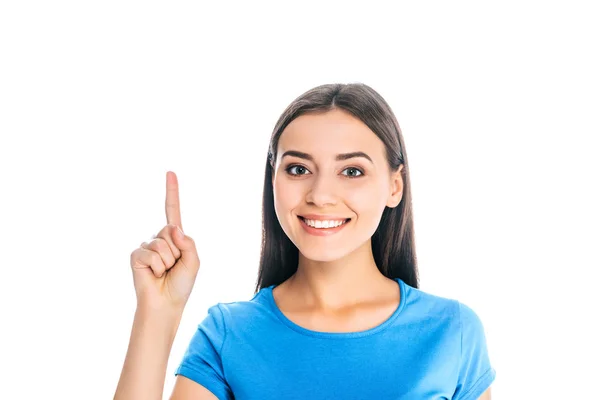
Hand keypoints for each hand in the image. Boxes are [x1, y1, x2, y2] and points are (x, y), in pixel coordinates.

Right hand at [129, 171, 199, 310]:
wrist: (166, 304)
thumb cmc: (181, 285)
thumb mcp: (193, 262)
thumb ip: (188, 243)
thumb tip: (173, 229)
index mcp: (174, 238)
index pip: (172, 210)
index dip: (172, 191)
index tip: (170, 172)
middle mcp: (159, 238)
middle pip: (172, 230)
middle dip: (177, 251)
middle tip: (174, 268)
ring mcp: (147, 246)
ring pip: (163, 244)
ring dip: (168, 262)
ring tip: (165, 273)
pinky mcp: (136, 255)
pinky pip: (151, 253)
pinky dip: (158, 266)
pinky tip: (154, 275)